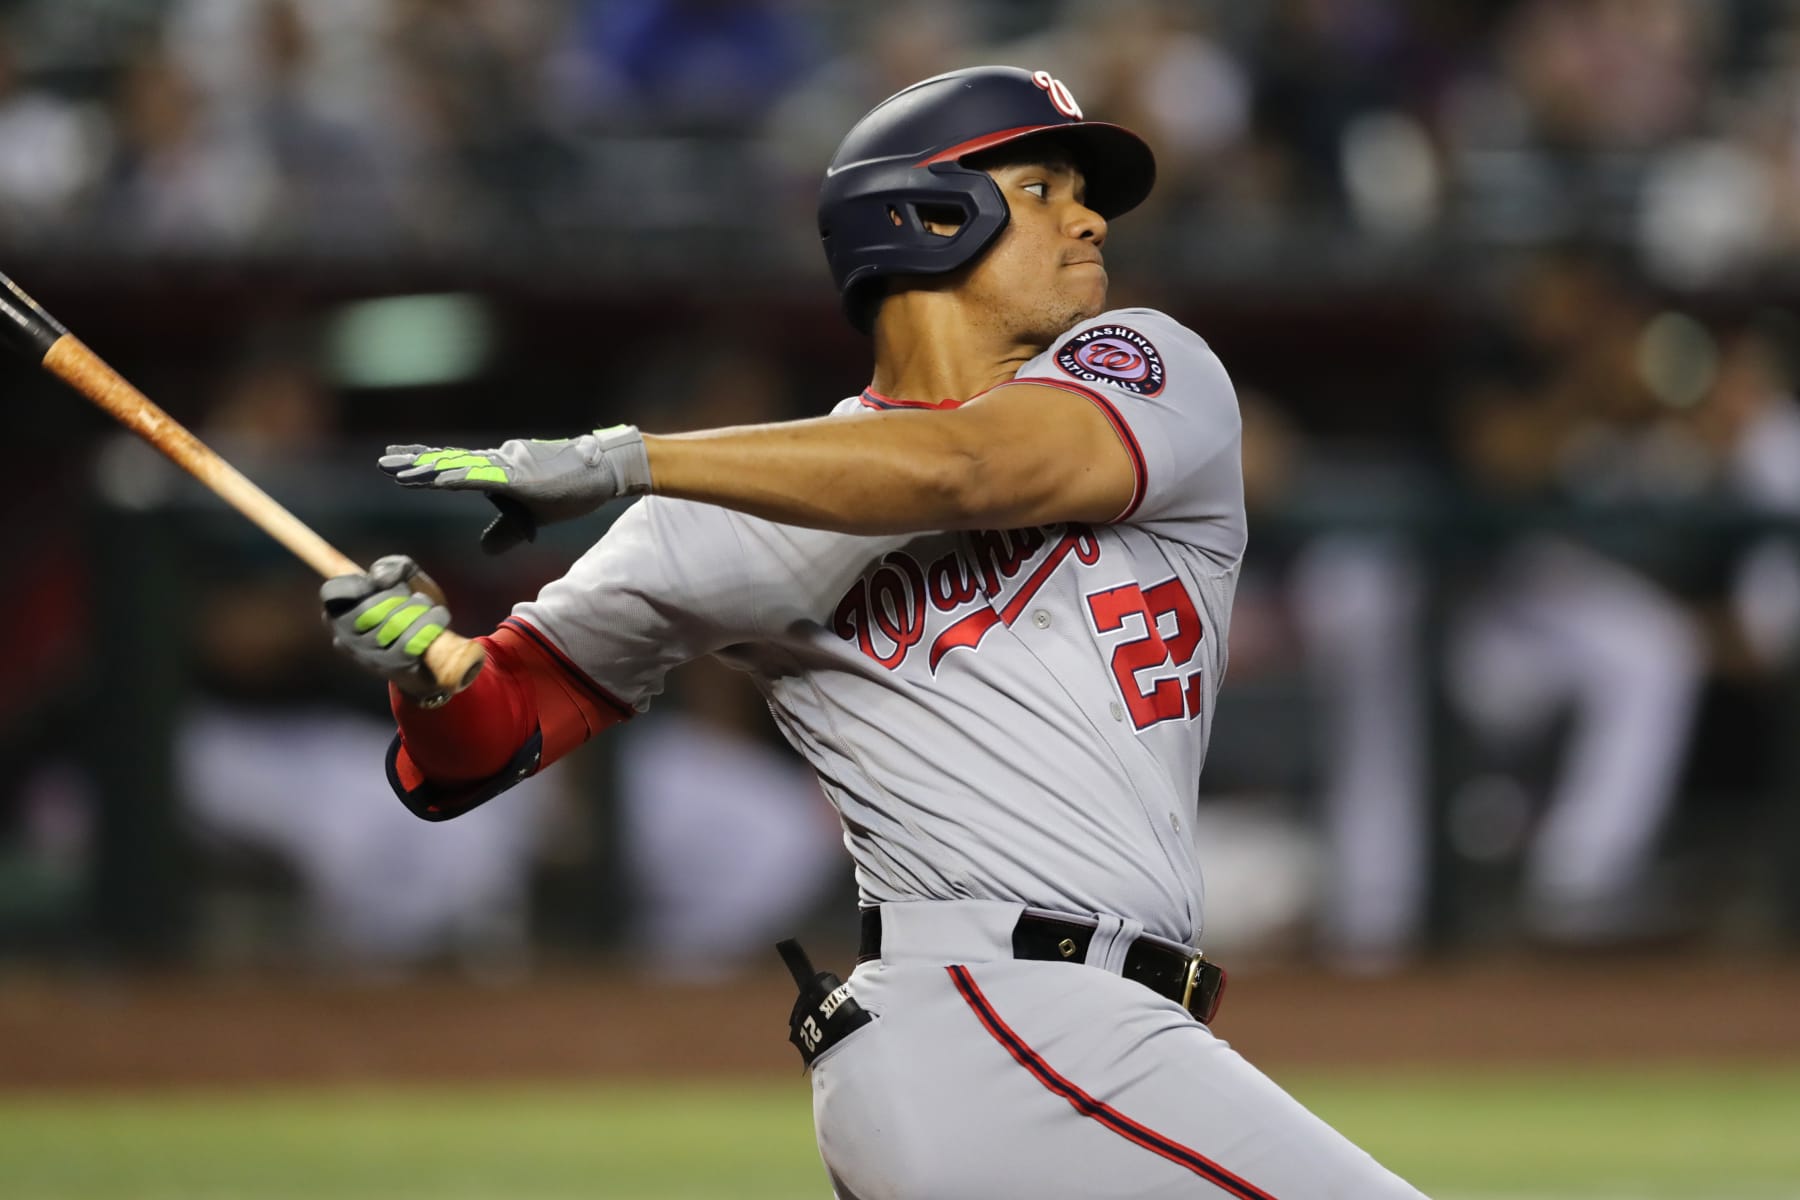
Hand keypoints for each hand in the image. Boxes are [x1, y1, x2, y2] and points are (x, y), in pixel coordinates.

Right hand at [320, 555, 455, 704]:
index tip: (377, 583)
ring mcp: (368, 657)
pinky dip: (430, 622)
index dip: (356, 583)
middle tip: (410, 595)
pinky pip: (410, 641)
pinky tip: (439, 615)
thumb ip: (392, 567)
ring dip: (418, 606)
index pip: (332, 593)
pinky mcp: (393, 668)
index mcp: (338, 614)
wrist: (438, 650)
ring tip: (427, 605)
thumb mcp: (403, 579)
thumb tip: (380, 578)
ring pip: (392, 624)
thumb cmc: (411, 608)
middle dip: (397, 594)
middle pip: (368, 608)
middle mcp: (346, 638)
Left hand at [379, 425, 652, 553]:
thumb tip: (484, 549)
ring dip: (429, 470)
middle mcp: (497, 462)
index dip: (424, 463)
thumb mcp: (531, 517)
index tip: (396, 462)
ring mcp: (508, 467)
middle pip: (448, 462)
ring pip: (461, 467)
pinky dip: (462, 477)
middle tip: (382, 463)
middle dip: (414, 463)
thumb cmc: (570, 490)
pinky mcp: (521, 477)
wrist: (603, 471)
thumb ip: (505, 531)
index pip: (453, 465)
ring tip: (399, 471)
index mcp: (497, 471)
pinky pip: (486, 477)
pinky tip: (441, 479)